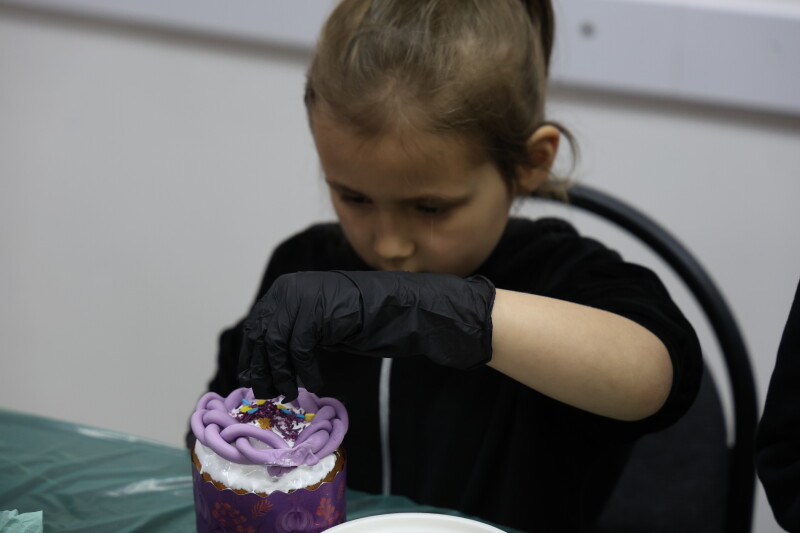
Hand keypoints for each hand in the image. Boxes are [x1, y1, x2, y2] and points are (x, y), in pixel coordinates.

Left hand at [238, 270, 494, 399]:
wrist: (402, 308)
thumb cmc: (366, 318)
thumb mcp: (322, 324)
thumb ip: (295, 332)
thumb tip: (267, 361)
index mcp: (288, 288)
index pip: (257, 325)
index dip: (253, 356)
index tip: (255, 382)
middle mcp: (291, 288)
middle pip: (261, 334)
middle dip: (262, 368)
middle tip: (269, 394)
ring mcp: (305, 297)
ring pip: (277, 342)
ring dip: (282, 374)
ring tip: (292, 393)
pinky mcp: (321, 311)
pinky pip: (300, 348)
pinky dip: (304, 370)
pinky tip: (315, 383)